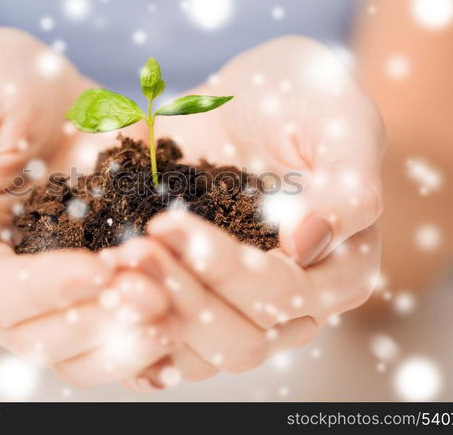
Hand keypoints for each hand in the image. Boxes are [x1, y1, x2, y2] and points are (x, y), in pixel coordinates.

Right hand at [0, 27, 177, 385]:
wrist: (57, 87)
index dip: (42, 290)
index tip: (98, 266)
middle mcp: (3, 290)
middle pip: (39, 338)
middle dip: (97, 321)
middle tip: (152, 296)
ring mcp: (55, 295)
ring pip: (80, 352)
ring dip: (127, 343)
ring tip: (176, 314)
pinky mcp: (97, 290)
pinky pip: (117, 338)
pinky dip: (147, 351)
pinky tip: (182, 340)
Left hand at [123, 36, 385, 386]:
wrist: (251, 98)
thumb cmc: (304, 100)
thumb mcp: (340, 122)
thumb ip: (346, 183)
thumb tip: (306, 243)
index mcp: (341, 270)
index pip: (283, 295)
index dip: (225, 269)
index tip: (168, 224)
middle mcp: (296, 304)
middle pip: (242, 341)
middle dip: (182, 297)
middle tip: (130, 251)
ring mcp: (245, 308)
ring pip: (204, 354)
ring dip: (153, 316)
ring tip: (113, 265)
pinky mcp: (203, 300)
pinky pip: (171, 340)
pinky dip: (137, 326)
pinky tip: (106, 293)